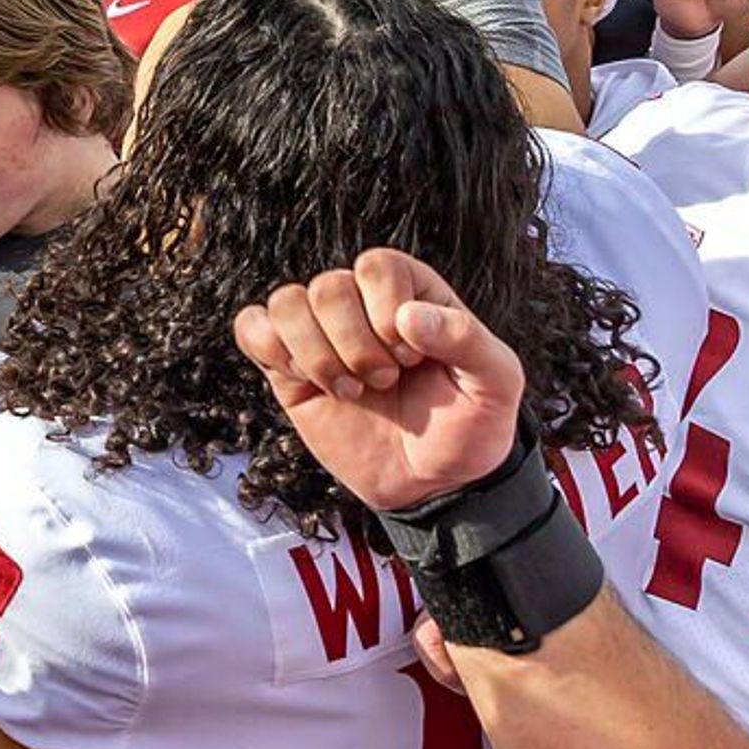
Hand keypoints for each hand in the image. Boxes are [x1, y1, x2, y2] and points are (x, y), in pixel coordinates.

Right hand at [231, 249, 529, 515]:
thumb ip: (465, 338)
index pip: (377, 266)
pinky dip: (271, 351)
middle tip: (383, 381)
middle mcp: (362, 304)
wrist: (434, 483)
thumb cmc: (470, 425)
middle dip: (354, 345)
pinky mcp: (287, 368)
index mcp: (412, 292)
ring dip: (314, 354)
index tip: (412, 358)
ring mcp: (320, 334)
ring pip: (286, 303)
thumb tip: (408, 317)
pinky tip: (306, 383)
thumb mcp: (497, 381)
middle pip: (327, 286)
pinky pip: (252, 328)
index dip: (386, 311)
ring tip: (348, 390)